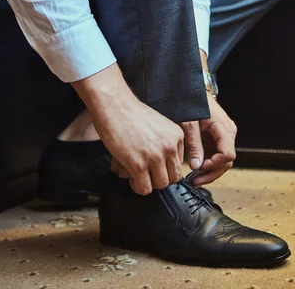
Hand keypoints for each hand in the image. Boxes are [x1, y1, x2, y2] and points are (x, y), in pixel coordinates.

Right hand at [72, 64, 183, 195]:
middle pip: (174, 178)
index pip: (180, 164)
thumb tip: (162, 165)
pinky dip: (137, 187)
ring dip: (149, 184)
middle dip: (159, 178)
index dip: (166, 168)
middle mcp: (169, 147)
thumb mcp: (159, 125)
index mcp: (177, 136)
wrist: (115, 105)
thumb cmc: (131, 113)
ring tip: (138, 176)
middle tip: (147, 174)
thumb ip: (164, 142)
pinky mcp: (139, 165)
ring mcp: (155, 157)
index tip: (155, 167)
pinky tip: (132, 177)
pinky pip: (144, 188)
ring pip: (161, 185)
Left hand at [180, 92, 237, 187]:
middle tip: (195, 181)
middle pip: (227, 161)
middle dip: (212, 173)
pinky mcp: (218, 136)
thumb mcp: (189, 124)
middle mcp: (228, 132)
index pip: (227, 155)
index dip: (214, 165)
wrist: (191, 89)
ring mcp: (224, 135)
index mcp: (224, 128)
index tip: (199, 169)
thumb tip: (196, 166)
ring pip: (223, 160)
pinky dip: (208, 163)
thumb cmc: (191, 102)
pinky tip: (196, 168)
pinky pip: (217, 154)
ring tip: (194, 178)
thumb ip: (194, 145)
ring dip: (210, 170)